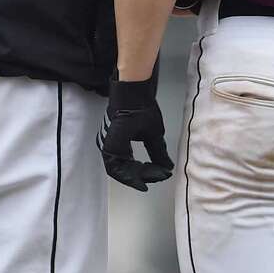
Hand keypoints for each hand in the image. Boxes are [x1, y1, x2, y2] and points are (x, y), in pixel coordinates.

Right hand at [98, 72, 173, 191]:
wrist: (132, 87)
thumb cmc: (140, 107)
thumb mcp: (153, 133)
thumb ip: (159, 153)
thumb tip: (166, 168)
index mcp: (113, 146)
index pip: (122, 171)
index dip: (135, 180)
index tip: (148, 185)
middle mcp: (107, 145)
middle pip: (120, 169)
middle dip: (139, 175)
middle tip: (157, 175)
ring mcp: (109, 140)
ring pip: (120, 163)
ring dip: (134, 169)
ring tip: (151, 170)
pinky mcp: (113, 135)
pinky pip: (120, 155)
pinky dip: (131, 161)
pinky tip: (143, 161)